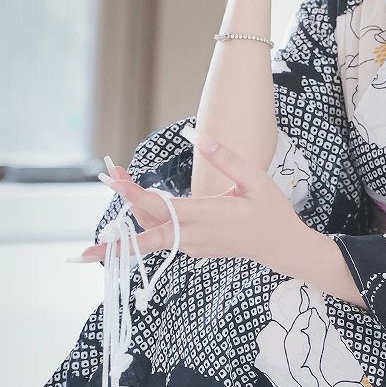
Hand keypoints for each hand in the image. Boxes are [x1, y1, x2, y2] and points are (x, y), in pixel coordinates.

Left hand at [76, 129, 311, 271]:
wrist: (282, 247)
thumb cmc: (271, 212)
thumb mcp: (256, 180)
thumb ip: (227, 159)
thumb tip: (199, 137)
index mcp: (208, 217)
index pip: (162, 208)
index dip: (133, 194)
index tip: (113, 180)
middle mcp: (194, 236)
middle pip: (145, 233)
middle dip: (116, 224)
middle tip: (101, 188)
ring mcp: (192, 246)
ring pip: (151, 231)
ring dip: (132, 208)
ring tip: (119, 177)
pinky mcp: (193, 248)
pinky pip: (163, 234)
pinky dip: (148, 216)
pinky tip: (142, 195)